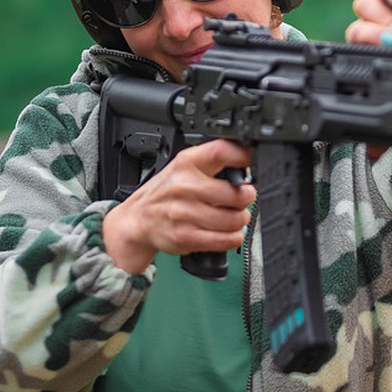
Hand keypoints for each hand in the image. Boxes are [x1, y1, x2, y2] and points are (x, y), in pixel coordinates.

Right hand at [101, 139, 255, 274]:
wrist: (138, 219)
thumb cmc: (167, 192)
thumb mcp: (185, 167)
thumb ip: (215, 162)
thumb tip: (248, 163)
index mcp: (186, 163)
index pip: (221, 152)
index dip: (244, 157)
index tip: (254, 164)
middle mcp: (184, 186)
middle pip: (236, 193)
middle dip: (247, 198)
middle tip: (243, 199)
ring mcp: (183, 213)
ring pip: (234, 219)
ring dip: (241, 220)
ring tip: (234, 217)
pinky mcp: (185, 236)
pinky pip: (225, 240)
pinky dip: (233, 237)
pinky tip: (228, 232)